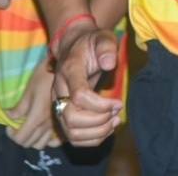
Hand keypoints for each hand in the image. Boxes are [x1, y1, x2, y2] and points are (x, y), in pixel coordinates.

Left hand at [6, 56, 63, 149]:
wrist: (63, 68)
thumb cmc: (43, 77)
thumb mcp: (28, 91)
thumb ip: (19, 108)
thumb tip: (9, 117)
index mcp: (37, 118)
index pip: (20, 138)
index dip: (11, 134)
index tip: (9, 125)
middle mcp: (47, 125)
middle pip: (29, 143)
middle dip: (20, 137)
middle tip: (17, 126)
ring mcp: (56, 125)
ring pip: (41, 144)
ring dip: (32, 139)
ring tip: (29, 128)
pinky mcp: (62, 122)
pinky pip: (54, 141)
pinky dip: (46, 139)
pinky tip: (42, 130)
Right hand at [50, 25, 122, 147]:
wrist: (74, 47)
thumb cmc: (91, 44)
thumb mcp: (102, 38)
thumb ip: (106, 47)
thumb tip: (109, 64)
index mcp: (69, 71)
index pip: (79, 96)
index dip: (100, 105)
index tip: (118, 102)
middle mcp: (59, 90)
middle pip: (71, 118)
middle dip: (99, 121)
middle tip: (116, 112)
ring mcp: (59, 104)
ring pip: (71, 132)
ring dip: (97, 132)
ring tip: (114, 121)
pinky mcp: (63, 114)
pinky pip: (74, 137)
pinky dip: (92, 139)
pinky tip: (106, 128)